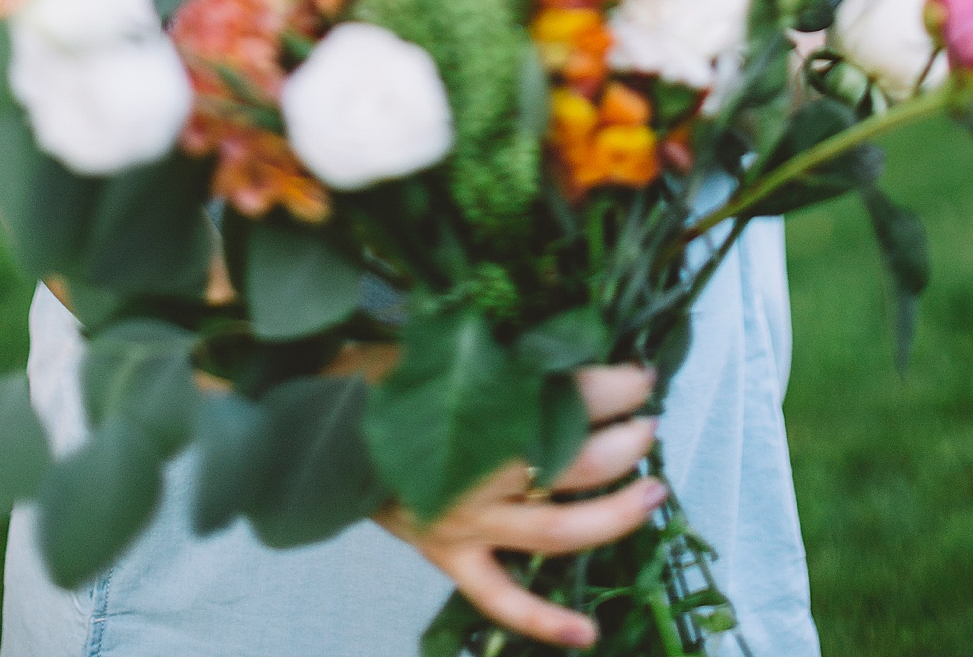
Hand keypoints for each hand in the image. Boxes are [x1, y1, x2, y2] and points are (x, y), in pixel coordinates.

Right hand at [376, 363, 662, 649]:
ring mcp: (464, 522)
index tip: (642, 376)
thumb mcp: (442, 342)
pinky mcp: (447, 554)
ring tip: (654, 493)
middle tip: (650, 426)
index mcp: (477, 410)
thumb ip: (503, 351)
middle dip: (624, 445)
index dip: (615, 387)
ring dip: (615, 516)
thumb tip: (570, 343)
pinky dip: (546, 622)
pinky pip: (501, 599)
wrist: (318, 419)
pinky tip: (590, 632)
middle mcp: (477, 473)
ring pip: (557, 533)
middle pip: (572, 465)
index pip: (567, 398)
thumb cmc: (382, 371)